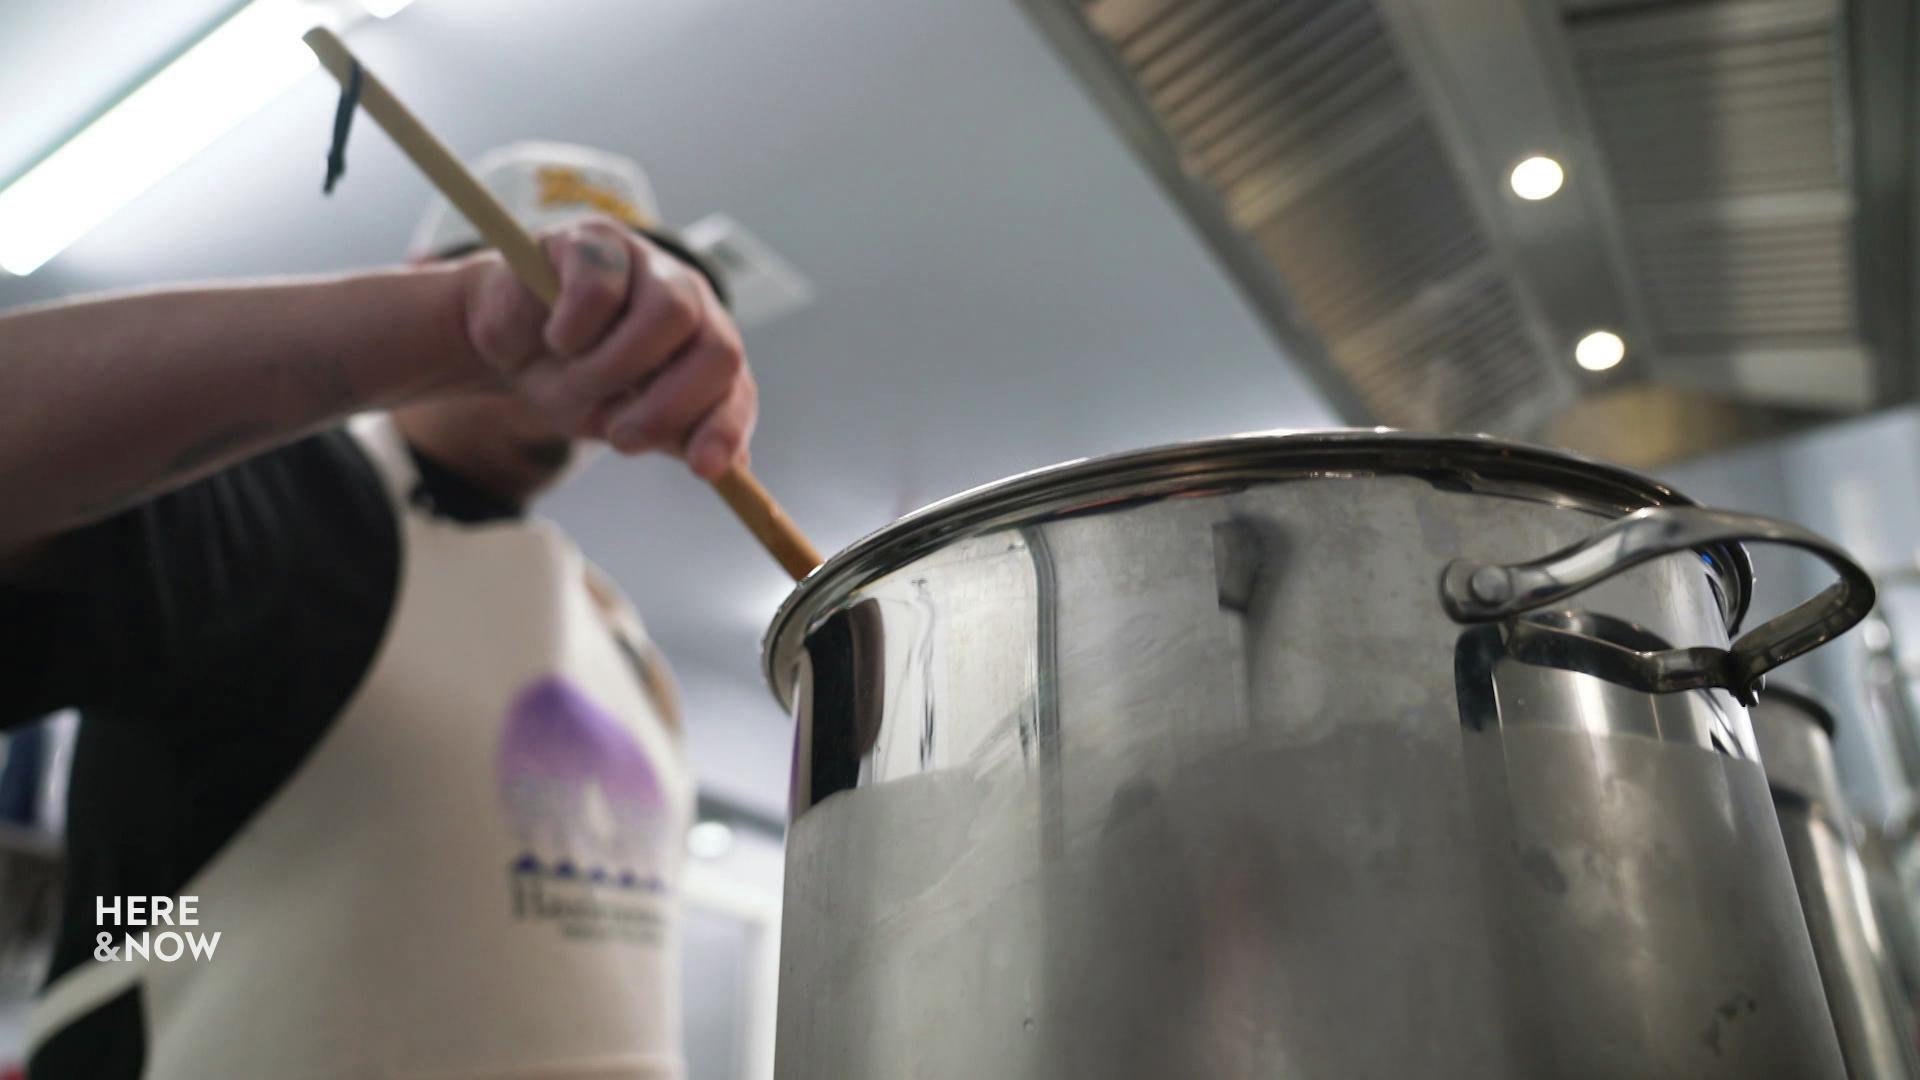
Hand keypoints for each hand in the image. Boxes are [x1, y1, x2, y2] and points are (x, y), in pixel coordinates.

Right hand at [457, 218, 755, 479]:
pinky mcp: (597, 240)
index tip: (703, 468)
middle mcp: (690, 299)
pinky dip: (574, 332)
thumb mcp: (621, 419)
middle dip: (670, 406)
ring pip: (669, 313)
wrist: (503, 340)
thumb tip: (729, 468)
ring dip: (616, 368)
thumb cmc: (571, 377)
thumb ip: (672, 435)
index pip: (737, 387)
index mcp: (704, 345)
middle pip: (719, 347)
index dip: (725, 428)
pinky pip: (600, 290)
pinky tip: (557, 337)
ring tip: (579, 379)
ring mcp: (648, 262)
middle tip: (622, 437)